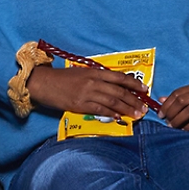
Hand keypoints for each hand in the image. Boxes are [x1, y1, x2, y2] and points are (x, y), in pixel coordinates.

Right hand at [26, 65, 150, 119]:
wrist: (43, 83)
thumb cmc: (62, 78)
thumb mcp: (82, 73)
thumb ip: (97, 78)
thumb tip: (113, 86)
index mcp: (94, 72)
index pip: (119, 77)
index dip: (134, 83)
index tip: (144, 89)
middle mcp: (93, 82)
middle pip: (119, 91)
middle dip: (134, 100)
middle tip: (144, 107)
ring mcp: (87, 93)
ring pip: (112, 101)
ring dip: (127, 109)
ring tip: (137, 115)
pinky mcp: (80, 104)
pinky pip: (100, 109)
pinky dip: (111, 113)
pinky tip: (119, 117)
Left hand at [157, 82, 188, 130]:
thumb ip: (180, 99)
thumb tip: (161, 99)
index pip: (177, 93)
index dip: (167, 104)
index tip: (160, 114)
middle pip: (182, 100)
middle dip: (171, 112)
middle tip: (166, 122)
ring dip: (178, 120)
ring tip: (173, 127)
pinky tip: (185, 130)